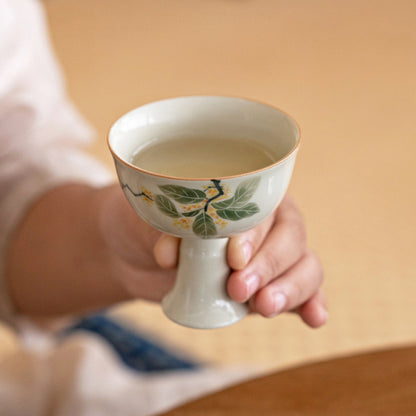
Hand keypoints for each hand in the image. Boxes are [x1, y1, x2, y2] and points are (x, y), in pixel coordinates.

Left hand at [153, 195, 326, 327]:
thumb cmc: (149, 228)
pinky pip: (305, 293)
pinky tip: (314, 317)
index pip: (263, 208)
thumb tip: (170, 253)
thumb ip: (163, 230)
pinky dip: (312, 304)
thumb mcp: (148, 222)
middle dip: (268, 266)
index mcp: (244, 195)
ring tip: (264, 308)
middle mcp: (267, 222)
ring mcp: (273, 256)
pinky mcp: (270, 286)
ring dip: (290, 289)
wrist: (141, 257)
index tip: (234, 258)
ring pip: (305, 266)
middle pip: (290, 238)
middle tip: (239, 289)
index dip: (254, 235)